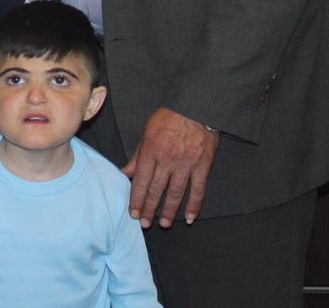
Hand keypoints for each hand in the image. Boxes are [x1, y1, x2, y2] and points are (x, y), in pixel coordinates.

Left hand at [122, 107, 217, 227]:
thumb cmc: (169, 116)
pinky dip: (194, 204)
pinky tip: (190, 217)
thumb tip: (125, 174)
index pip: (141, 180)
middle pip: (156, 189)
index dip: (137, 199)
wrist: (196, 105)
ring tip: (164, 224)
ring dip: (169, 210)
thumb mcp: (147, 132)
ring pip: (176, 192)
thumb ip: (138, 156)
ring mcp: (186, 163)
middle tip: (145, 224)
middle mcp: (167, 159)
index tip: (133, 213)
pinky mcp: (203, 165)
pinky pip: (198, 189)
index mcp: (151, 150)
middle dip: (149, 208)